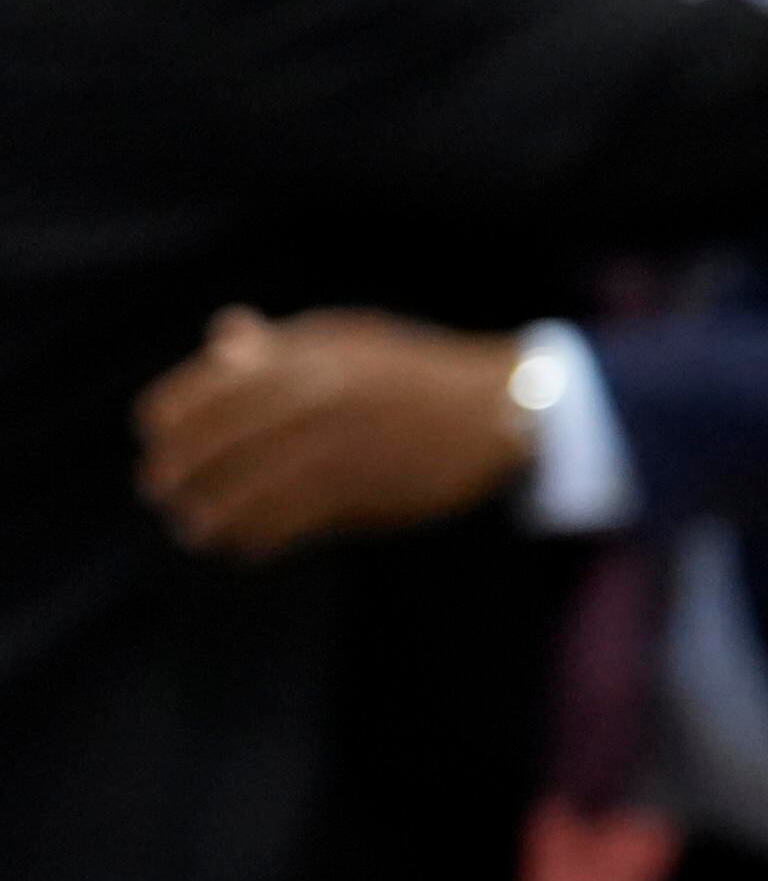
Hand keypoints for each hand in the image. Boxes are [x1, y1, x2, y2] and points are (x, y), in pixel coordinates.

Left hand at [133, 307, 530, 557]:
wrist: (495, 410)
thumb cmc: (415, 371)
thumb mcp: (347, 339)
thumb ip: (281, 343)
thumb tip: (224, 336)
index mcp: (292, 360)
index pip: (194, 400)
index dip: (165, 426)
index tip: (159, 442)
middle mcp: (302, 403)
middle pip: (204, 453)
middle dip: (175, 478)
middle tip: (165, 495)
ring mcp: (328, 451)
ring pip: (237, 497)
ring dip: (207, 518)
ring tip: (195, 528)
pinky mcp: (355, 495)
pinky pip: (283, 525)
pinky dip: (253, 539)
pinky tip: (242, 545)